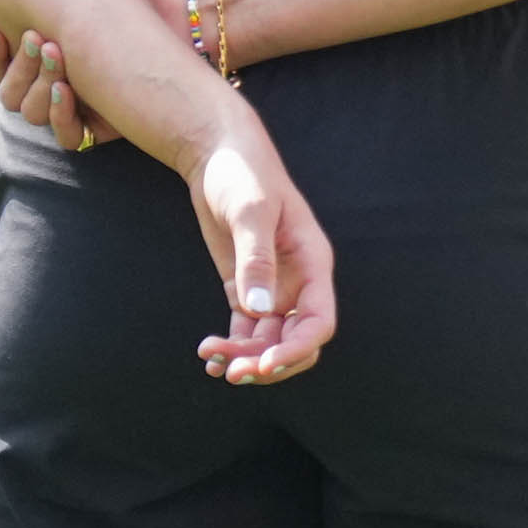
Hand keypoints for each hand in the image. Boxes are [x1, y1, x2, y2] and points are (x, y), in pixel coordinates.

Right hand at [0, 21, 114, 150]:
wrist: (182, 14)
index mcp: (40, 54)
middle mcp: (53, 83)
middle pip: (11, 93)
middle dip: (20, 65)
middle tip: (39, 38)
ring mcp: (76, 106)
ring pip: (32, 112)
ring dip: (39, 84)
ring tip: (59, 54)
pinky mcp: (101, 126)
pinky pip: (69, 138)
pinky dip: (61, 116)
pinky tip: (69, 89)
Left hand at [183, 107, 335, 384]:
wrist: (217, 155)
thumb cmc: (243, 174)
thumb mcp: (251, 213)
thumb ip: (256, 261)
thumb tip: (259, 310)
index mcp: (313, 264)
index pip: (318, 323)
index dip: (296, 350)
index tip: (265, 364)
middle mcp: (298, 283)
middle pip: (294, 341)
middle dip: (267, 362)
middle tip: (232, 372)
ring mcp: (273, 288)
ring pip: (267, 341)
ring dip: (244, 357)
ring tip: (210, 359)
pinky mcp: (245, 288)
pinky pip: (246, 330)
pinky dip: (231, 347)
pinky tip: (209, 356)